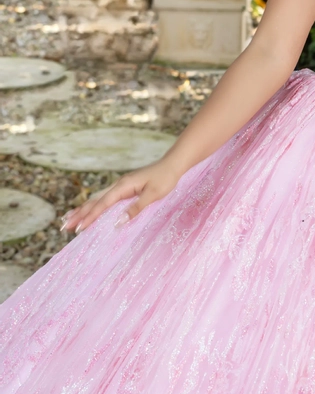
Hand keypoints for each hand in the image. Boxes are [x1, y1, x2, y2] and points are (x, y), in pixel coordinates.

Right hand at [59, 160, 182, 234]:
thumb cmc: (165, 179)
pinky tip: (90, 210)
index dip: (89, 217)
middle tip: (63, 227)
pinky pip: (105, 198)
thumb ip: (135, 208)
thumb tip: (117, 222)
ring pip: (97, 199)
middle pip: (94, 201)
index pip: (102, 204)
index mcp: (123, 186)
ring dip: (83, 209)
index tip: (78, 229)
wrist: (172, 164)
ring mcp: (120, 186)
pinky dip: (94, 205)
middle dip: (78, 214)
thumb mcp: (153, 195)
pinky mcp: (124, 188)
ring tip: (68, 219)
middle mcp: (118, 185)